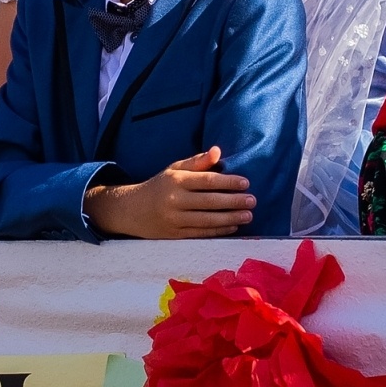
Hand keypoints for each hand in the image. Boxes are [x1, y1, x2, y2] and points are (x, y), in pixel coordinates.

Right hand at [84, 147, 255, 238]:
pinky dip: (218, 231)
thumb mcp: (174, 169)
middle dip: (233, 202)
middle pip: (209, 201)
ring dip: (230, 218)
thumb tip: (218, 151)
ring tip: (248, 216)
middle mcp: (175, 200)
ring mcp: (174, 219)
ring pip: (207, 220)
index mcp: (176, 181)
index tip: (246, 183)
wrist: (133, 210)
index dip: (228, 182)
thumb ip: (197, 162)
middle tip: (252, 201)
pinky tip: (233, 227)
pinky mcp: (175, 235)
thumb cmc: (160, 186)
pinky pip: (201, 234)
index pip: (207, 181)